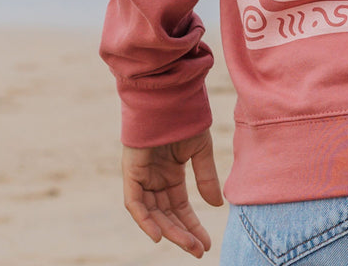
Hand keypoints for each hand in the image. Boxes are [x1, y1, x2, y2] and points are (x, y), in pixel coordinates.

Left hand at [122, 129, 224, 257]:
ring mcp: (142, 178)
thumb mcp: (200, 151)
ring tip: (187, 245)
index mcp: (171, 176)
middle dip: (183, 234)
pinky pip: (135, 204)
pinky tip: (158, 235)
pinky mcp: (131, 174)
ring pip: (153, 214)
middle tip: (198, 250)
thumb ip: (206, 177)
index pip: (181, 208)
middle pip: (167, 216)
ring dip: (169, 231)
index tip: (206, 244)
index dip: (193, 226)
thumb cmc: (184, 119)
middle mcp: (155, 181)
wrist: (169, 97)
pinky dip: (144, 220)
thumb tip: (216, 206)